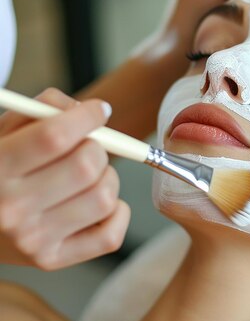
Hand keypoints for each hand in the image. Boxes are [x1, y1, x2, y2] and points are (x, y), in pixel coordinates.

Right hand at [0, 88, 129, 270]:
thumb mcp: (3, 133)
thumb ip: (42, 110)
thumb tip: (88, 111)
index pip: (55, 136)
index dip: (86, 117)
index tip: (98, 111)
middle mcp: (11, 209)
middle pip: (86, 166)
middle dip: (98, 148)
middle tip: (88, 148)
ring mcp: (32, 239)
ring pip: (104, 197)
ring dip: (108, 178)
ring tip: (88, 177)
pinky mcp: (51, 261)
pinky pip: (110, 235)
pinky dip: (116, 213)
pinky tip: (96, 203)